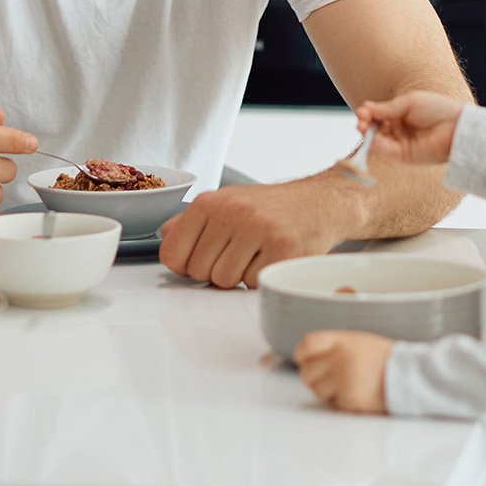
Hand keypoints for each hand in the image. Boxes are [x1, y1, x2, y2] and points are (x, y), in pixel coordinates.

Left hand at [158, 180, 351, 288]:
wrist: (319, 202)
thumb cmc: (268, 208)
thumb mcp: (224, 203)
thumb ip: (190, 223)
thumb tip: (166, 239)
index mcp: (209, 202)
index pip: (173, 254)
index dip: (186, 265)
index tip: (203, 258)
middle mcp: (232, 212)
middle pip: (198, 272)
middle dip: (215, 271)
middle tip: (237, 255)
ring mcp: (259, 229)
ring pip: (224, 281)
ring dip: (238, 276)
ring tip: (255, 255)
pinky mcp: (283, 248)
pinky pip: (253, 283)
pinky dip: (260, 279)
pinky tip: (271, 259)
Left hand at [294, 330, 392, 413]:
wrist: (408, 375)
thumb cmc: (385, 360)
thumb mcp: (360, 342)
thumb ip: (336, 346)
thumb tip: (311, 356)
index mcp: (343, 341)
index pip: (308, 344)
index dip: (301, 353)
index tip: (303, 359)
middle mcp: (340, 357)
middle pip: (307, 371)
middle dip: (312, 378)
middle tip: (325, 379)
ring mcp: (344, 378)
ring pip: (317, 390)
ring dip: (326, 392)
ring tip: (343, 387)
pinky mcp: (349, 397)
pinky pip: (332, 402)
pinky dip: (339, 402)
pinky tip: (353, 395)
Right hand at [355, 91, 464, 165]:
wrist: (456, 127)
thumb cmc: (437, 110)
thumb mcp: (409, 103)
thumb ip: (387, 108)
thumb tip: (365, 108)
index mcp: (400, 114)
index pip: (377, 115)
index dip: (367, 113)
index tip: (363, 110)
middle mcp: (398, 129)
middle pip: (374, 128)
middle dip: (364, 124)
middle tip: (360, 120)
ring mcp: (400, 143)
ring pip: (376, 140)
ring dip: (366, 134)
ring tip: (362, 127)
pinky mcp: (404, 156)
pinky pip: (385, 151)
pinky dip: (375, 145)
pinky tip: (372, 137)